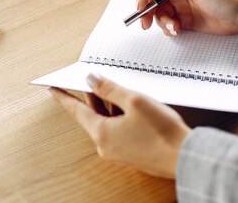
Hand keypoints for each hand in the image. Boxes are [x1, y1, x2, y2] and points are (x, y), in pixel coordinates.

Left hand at [50, 73, 190, 178]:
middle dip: (91, 97)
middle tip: (86, 81)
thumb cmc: (162, 132)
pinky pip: (119, 130)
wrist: (185, 157)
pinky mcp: (132, 153)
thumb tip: (91, 80)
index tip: (52, 90)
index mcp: (102, 133)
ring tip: (113, 88)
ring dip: (108, 105)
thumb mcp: (134, 100)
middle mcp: (107, 145)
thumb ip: (110, 88)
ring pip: (107, 122)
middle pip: (93, 115)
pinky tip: (130, 107)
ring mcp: (119, 151)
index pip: (76, 111)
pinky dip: (119, 116)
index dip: (64, 97)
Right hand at [137, 0, 237, 35]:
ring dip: (162, 22)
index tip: (140, 6)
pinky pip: (170, 24)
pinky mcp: (187, 20)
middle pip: (154, 0)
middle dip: (147, 12)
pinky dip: (169, 29)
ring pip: (160, 14)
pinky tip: (178, 30)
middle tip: (144, 24)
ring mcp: (182, 6)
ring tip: (174, 28)